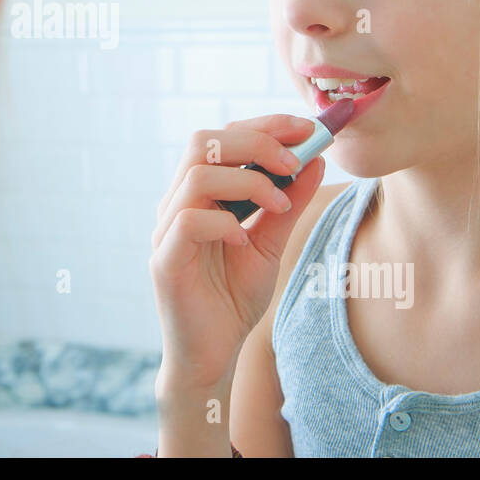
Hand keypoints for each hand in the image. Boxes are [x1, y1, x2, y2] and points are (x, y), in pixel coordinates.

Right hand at [150, 114, 326, 390]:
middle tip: (296, 159)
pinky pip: (188, 222)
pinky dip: (224, 223)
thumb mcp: (271, 242)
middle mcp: (176, 203)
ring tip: (280, 204)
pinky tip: (245, 240)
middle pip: (202, 142)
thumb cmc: (233, 297)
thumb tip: (316, 159)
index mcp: (199, 194)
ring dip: (247, 181)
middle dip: (255, 141)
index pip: (222, 137)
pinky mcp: (164, 260)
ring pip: (196, 176)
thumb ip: (288, 202)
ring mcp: (165, 230)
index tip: (306, 128)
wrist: (214, 354)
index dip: (263, 126)